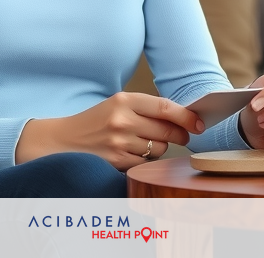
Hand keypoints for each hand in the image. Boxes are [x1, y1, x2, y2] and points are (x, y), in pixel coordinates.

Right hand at [15, 92, 204, 170]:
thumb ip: (146, 108)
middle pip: (166, 130)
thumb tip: (183, 117)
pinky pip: (145, 162)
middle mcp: (121, 120)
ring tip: (145, 142)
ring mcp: (118, 142)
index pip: (165, 108)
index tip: (199, 123)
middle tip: (185, 136)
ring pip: (158, 148)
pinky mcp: (116, 161)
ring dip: (160, 148)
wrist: (64, 139)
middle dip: (180, 134)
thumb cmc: (96, 120)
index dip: (187, 116)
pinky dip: (145, 159)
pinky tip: (133, 152)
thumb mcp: (117, 104)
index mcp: (123, 100)